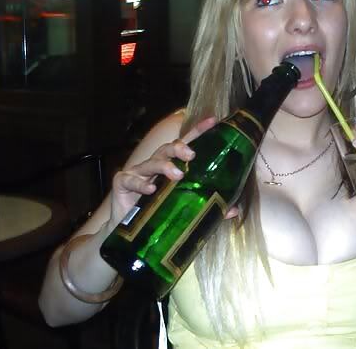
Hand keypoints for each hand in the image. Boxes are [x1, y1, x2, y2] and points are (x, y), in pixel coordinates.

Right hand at [108, 117, 237, 228]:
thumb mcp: (184, 209)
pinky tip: (151, 188)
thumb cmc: (158, 214)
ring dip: (165, 166)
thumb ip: (208, 207)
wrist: (130, 234)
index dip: (199, 131)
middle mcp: (155, 164)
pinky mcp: (123, 183)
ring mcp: (138, 172)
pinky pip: (132, 180)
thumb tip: (233, 210)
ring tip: (177, 175)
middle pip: (168, 149)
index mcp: (172, 165)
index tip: (214, 121)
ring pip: (152, 162)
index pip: (187, 144)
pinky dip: (142, 184)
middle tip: (191, 155)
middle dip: (179, 148)